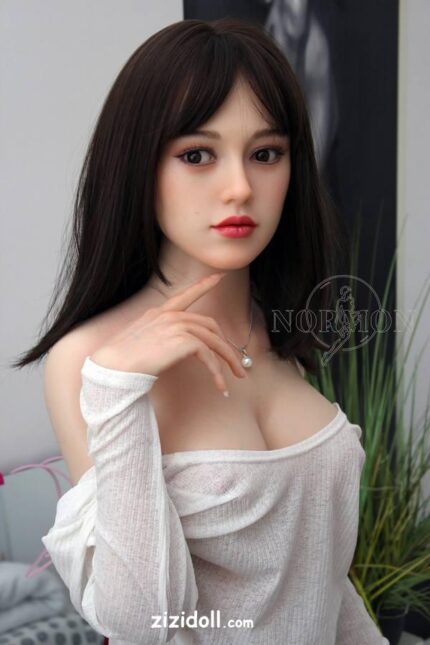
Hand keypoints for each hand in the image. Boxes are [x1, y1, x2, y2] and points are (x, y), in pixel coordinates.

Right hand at [89, 273, 247, 395]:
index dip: (203, 286)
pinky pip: (208, 356)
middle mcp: (169, 316)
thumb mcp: (140, 342)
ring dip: (228, 360)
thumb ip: (158, 338)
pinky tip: (220, 386)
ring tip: (237, 376)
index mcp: (158, 314)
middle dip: (226, 344)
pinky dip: (217, 372)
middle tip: (237, 363)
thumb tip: (174, 349)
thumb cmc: (121, 362)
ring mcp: (176, 326)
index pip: (185, 295)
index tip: (218, 277)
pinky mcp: (182, 341)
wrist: (113, 368)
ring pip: (213, 340)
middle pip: (208, 325)